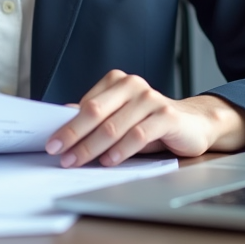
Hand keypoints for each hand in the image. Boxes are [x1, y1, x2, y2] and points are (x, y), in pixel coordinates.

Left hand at [44, 70, 244, 167]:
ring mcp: (151, 99)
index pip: (86, 105)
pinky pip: (138, 134)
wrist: (192, 124)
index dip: (67, 125)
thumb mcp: (120, 118)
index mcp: (118, 82)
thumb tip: (61, 121)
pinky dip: (121, 149)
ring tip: (78, 161)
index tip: (52, 143)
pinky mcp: (167, 116)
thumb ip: (96, 118)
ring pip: (115, 125)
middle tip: (60, 154)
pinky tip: (109, 161)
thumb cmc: (150, 123)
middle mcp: (133, 86)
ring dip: (93, 146)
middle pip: (96, 112)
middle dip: (74, 135)